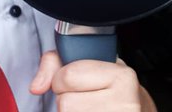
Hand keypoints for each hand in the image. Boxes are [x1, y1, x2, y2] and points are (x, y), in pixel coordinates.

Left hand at [30, 50, 156, 110]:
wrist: (135, 109)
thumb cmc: (106, 86)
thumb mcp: (86, 63)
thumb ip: (54, 63)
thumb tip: (36, 86)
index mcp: (120, 77)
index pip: (67, 77)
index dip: (62, 79)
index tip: (74, 81)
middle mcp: (125, 104)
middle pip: (66, 104)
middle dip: (67, 100)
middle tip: (82, 97)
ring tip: (86, 106)